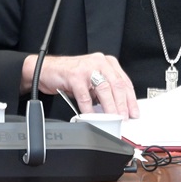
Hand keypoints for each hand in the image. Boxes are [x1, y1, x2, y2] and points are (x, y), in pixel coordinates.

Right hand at [21, 52, 138, 118]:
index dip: (131, 99)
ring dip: (110, 107)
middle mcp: (99, 62)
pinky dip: (89, 109)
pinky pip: (85, 96)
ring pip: (104, 90)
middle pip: (117, 85)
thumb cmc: (70, 75)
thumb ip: (105, 90)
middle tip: (125, 118)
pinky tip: (91, 117)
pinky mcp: (75, 76)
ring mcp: (87, 68)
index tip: (134, 112)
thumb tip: (117, 109)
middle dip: (123, 105)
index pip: (124, 81)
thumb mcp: (92, 79)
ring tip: (113, 119)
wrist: (46, 69)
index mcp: (107, 62)